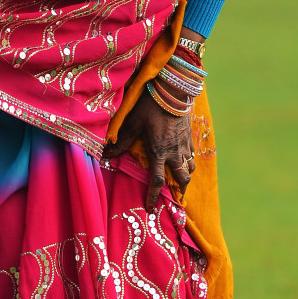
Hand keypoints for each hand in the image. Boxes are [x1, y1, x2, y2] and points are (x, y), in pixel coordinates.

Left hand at [104, 83, 194, 209]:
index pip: (157, 180)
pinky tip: (183, 161)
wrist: (173, 89)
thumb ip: (121, 141)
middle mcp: (175, 152)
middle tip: (175, 199)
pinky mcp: (190, 136)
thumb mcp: (133, 123)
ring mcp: (185, 144)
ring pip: (190, 168)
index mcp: (159, 151)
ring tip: (180, 181)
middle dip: (179, 191)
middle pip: (182, 179)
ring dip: (185, 176)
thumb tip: (105, 154)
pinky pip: (193, 155)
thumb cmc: (151, 105)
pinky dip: (189, 162)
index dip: (154, 196)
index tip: (151, 208)